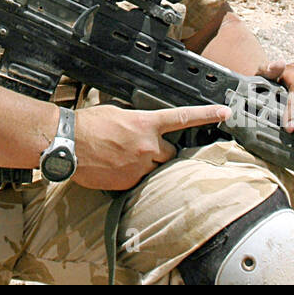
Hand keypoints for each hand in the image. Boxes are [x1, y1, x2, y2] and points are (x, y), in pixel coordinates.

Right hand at [72, 103, 230, 191]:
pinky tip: (113, 167)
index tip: (225, 113)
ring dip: (145, 164)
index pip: (183, 118)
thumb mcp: (115, 112)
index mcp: (145, 123)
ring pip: (154, 168)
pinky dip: (130, 175)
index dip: (207, 115)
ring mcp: (139, 166)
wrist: (68, 144)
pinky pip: (138, 180)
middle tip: (142, 148)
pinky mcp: (129, 182)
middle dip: (161, 152)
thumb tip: (140, 125)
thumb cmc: (88, 125)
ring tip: (122, 158)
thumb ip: (135, 120)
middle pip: (170, 153)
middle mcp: (147, 145)